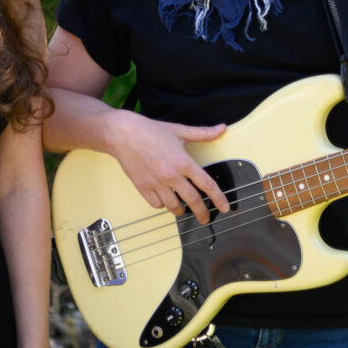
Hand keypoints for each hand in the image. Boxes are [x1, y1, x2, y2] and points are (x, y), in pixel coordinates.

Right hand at [111, 110, 228, 224]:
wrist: (122, 134)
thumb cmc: (150, 130)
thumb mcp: (179, 130)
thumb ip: (203, 133)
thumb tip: (222, 128)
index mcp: (184, 162)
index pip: (207, 185)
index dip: (219, 198)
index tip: (225, 207)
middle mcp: (172, 175)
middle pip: (193, 201)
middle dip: (202, 213)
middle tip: (206, 219)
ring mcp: (156, 183)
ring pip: (174, 206)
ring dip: (181, 210)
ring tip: (184, 208)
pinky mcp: (143, 187)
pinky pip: (157, 204)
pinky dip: (163, 205)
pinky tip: (165, 200)